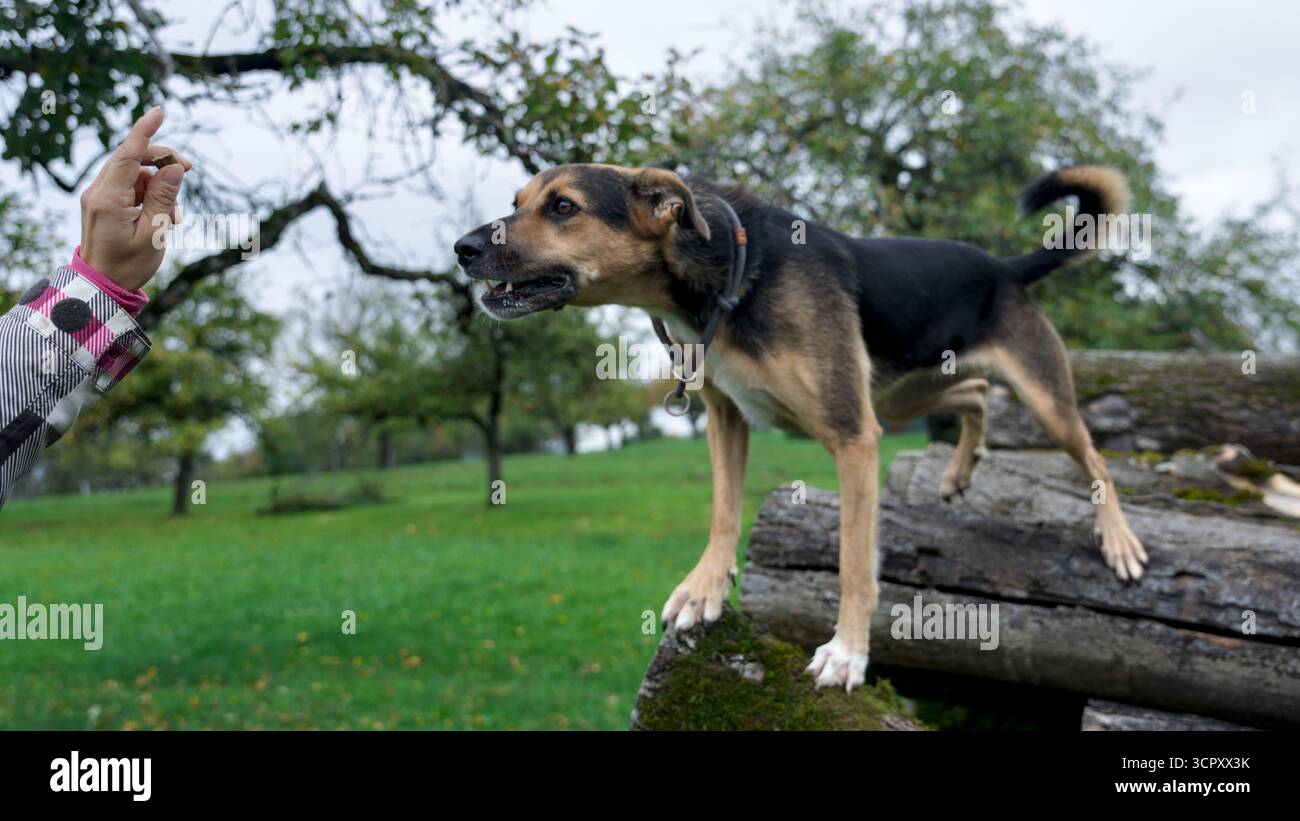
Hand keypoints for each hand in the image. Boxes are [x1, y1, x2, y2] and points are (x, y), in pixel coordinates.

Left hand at [79, 107, 192, 291]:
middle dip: (162, 161)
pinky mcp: (103, 203)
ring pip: (134, 173)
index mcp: (108, 198)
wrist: (103, 285)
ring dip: (159, 184)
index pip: (128, 154)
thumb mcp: (155, 232)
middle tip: (189, 172)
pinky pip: (129, 187)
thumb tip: (175, 168)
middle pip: (132, 159)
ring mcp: (99, 196)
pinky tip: (164, 215)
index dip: (145, 131)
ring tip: (176, 214)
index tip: (159, 111)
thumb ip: (164, 196)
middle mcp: (98, 191)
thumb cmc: (130, 264)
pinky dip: (150, 194)